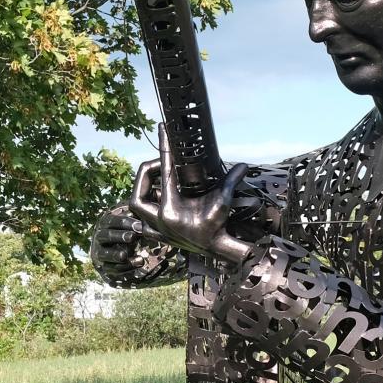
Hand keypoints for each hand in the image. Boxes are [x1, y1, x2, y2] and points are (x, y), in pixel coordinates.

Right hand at [89, 204, 154, 282]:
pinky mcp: (105, 267)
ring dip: (115, 254)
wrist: (116, 251)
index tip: (139, 225)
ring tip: (124, 255)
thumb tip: (144, 207)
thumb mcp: (128, 223)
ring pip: (105, 254)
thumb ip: (134, 216)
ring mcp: (100, 254)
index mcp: (104, 224)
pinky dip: (125, 267)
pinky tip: (139, 263)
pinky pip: (113, 269)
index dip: (124, 223)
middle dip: (119, 236)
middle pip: (106, 236)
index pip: (111, 221)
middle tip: (132, 237)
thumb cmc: (126, 231)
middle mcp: (99, 238)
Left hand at [128, 128, 250, 263]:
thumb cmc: (218, 226)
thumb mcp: (223, 202)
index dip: (164, 150)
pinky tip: (159, 198)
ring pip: (137, 207)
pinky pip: (143, 220)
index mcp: (171, 209)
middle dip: (145, 175)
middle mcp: (159, 220)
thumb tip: (244, 166)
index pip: (164, 173)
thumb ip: (231, 182)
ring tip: (160, 180)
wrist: (216, 249)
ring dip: (145, 191)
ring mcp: (156, 229)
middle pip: (138, 194)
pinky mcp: (158, 234)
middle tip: (160, 164)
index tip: (163, 133)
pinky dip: (148, 207)